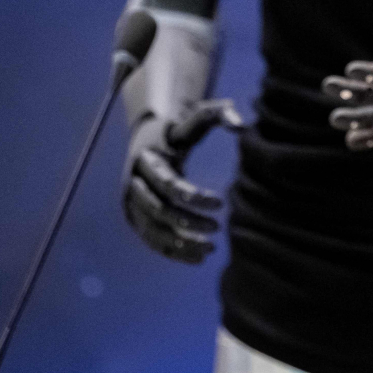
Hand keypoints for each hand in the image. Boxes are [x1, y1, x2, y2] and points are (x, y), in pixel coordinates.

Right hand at [121, 99, 240, 263]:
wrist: (146, 139)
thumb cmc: (177, 130)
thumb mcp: (191, 119)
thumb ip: (215, 115)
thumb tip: (241, 124)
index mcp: (148, 160)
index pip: (169, 184)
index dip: (194, 197)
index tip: (221, 204)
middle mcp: (134, 183)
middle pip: (159, 210)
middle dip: (188, 222)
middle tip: (217, 227)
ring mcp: (131, 203)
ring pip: (152, 230)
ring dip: (180, 243)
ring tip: (210, 248)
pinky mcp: (134, 216)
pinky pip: (151, 239)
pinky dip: (172, 252)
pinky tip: (198, 258)